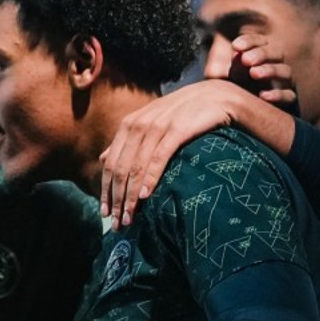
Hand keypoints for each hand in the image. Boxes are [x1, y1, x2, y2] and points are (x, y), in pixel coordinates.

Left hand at [100, 76, 279, 225]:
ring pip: (136, 166)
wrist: (217, 97)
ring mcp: (157, 126)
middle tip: (116, 223)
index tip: (103, 213)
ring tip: (129, 217)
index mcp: (129, 124)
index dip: (106, 190)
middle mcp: (139, 124)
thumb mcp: (151, 124)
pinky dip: (150, 178)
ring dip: (131, 196)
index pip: (111, 163)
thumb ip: (127, 142)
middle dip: (116, 199)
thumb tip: (102, 159)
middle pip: (121, 168)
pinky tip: (145, 196)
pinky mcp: (177, 129)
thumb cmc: (183, 114)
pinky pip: (159, 157)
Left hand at [210, 31, 297, 109]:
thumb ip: (231, 65)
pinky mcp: (288, 102)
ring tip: (254, 74)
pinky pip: (289, 96)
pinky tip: (263, 96)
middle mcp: (275, 67)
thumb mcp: (225, 78)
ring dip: (270, 70)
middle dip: (261, 54)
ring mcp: (283, 84)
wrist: (236, 121)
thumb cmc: (230, 94)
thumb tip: (236, 53)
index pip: (261, 42)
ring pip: (286, 71)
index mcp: (260, 57)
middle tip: (246, 60)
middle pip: (277, 53)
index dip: (251, 41)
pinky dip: (278, 95)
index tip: (236, 46)